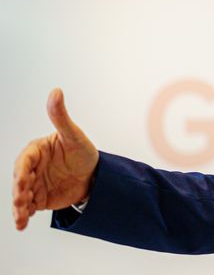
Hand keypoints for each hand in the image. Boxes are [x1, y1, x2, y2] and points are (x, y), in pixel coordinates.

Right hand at [12, 88, 97, 230]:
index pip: (24, 161)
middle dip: (19, 193)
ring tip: (22, 219)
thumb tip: (56, 91)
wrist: (94, 175)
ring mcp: (33, 184)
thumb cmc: (83, 152)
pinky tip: (23, 223)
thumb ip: (61, 117)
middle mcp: (31, 168)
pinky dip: (24, 215)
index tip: (24, 181)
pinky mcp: (38, 198)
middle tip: (21, 203)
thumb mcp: (74, 135)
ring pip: (21, 196)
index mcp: (35, 151)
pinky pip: (28, 207)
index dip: (22, 172)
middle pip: (20, 181)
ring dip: (19, 207)